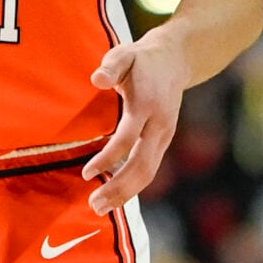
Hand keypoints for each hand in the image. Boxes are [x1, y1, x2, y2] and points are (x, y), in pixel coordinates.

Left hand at [81, 29, 189, 215]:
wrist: (175, 60)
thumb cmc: (141, 59)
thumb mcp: (125, 55)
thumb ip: (111, 67)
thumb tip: (97, 79)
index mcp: (148, 104)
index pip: (128, 138)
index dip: (108, 158)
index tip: (87, 173)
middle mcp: (160, 125)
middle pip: (142, 165)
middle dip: (119, 188)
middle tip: (94, 205)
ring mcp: (165, 135)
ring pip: (149, 172)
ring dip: (126, 193)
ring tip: (101, 207)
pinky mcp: (164, 141)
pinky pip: (150, 169)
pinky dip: (134, 186)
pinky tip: (116, 196)